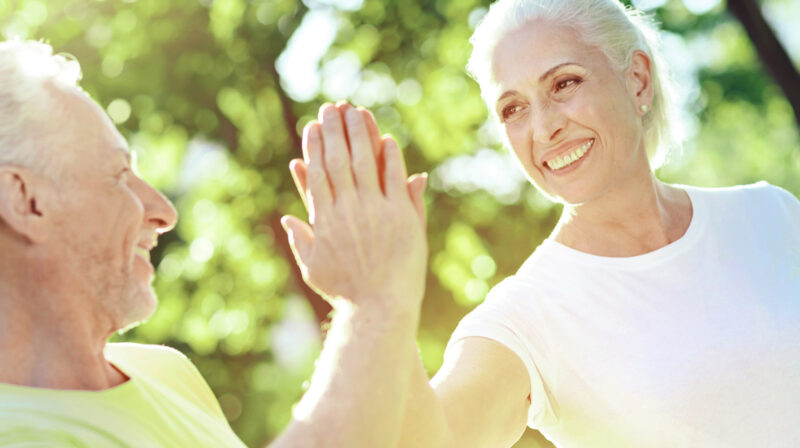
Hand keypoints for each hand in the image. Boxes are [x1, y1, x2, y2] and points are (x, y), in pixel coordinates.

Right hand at [281, 103, 427, 310]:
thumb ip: (302, 239)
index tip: (312, 126)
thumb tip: (288, 218)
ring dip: (360, 134)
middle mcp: (348, 210)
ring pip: (365, 163)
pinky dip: (390, 158)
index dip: (314, 147)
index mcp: (324, 220)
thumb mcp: (315, 268)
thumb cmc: (346, 292)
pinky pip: (394, 179)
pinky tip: (386, 140)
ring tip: (356, 112)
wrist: (379, 308)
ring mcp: (375, 211)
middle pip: (339, 160)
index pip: (317, 174)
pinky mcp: (401, 217)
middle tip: (332, 108)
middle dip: (334, 131)